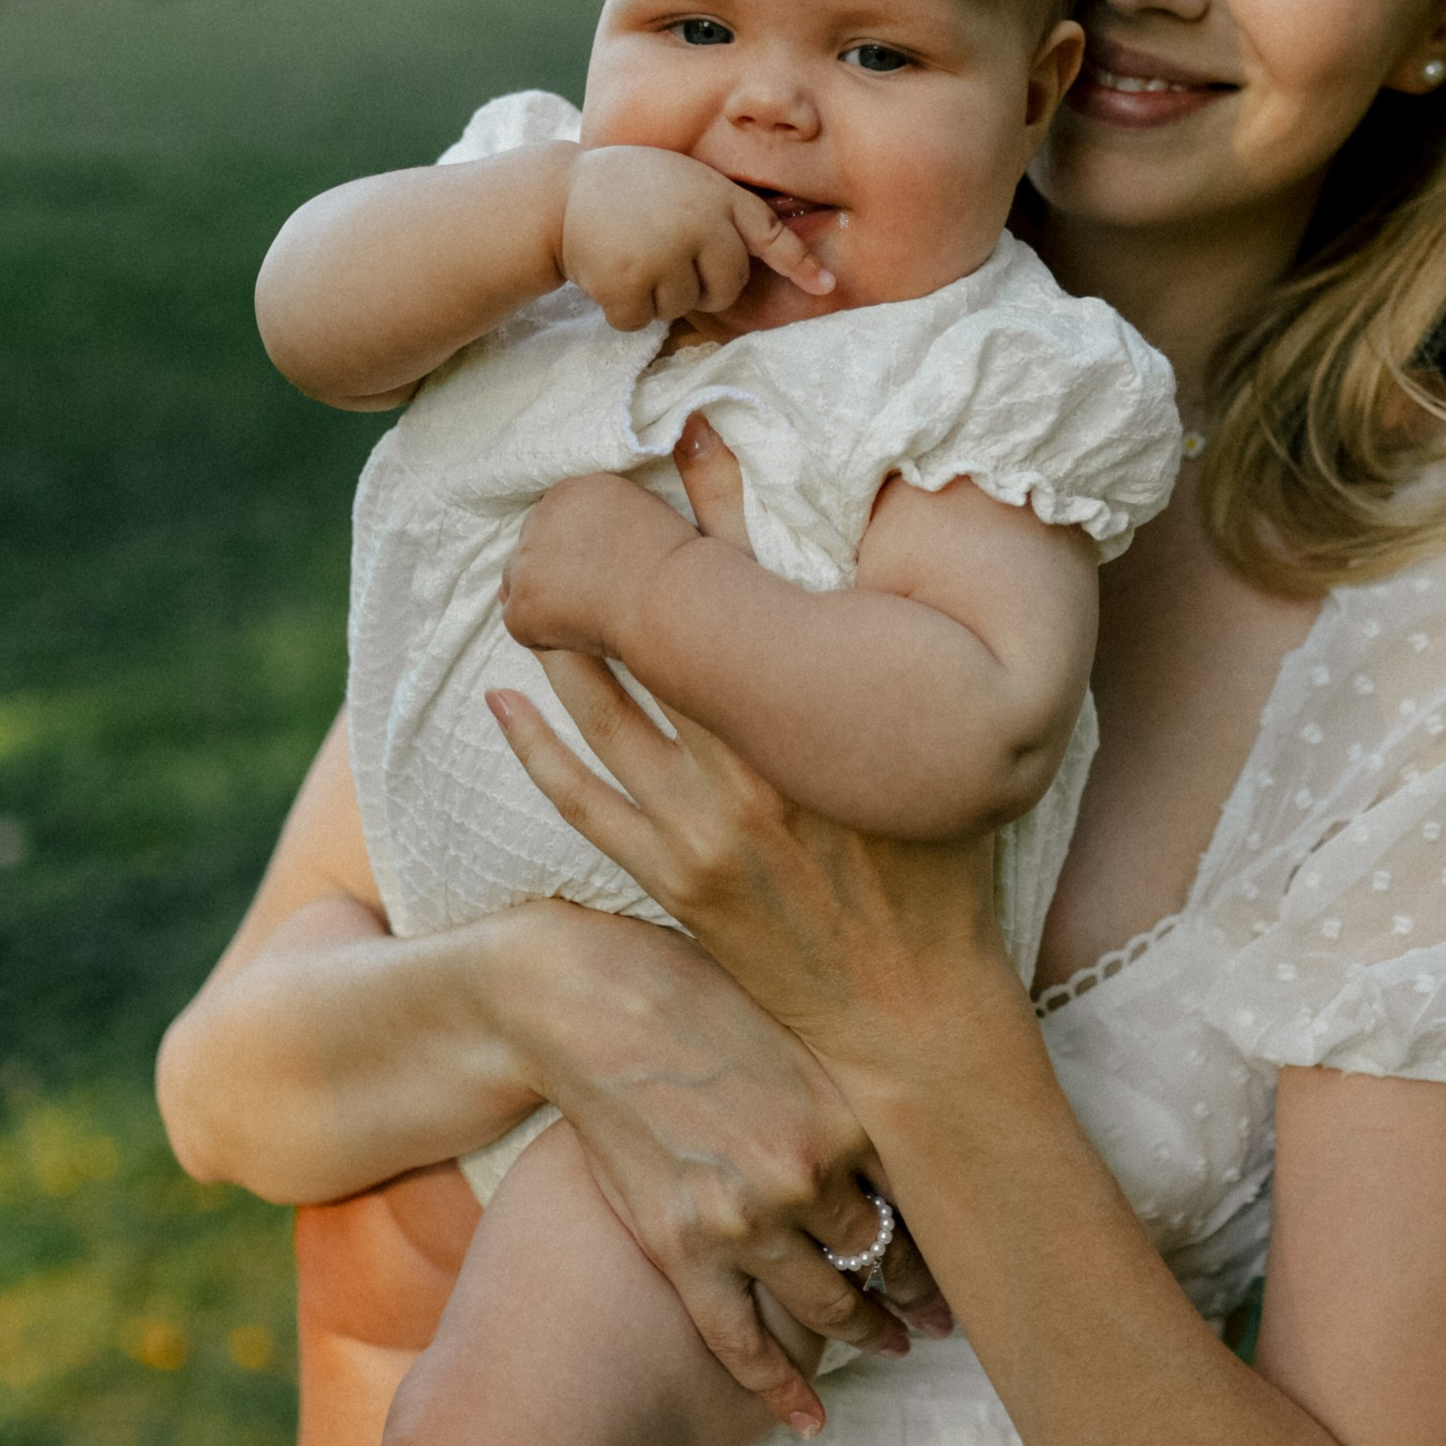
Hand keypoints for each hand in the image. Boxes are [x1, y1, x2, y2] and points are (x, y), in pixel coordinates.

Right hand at [483, 900, 947, 1432]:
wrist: (595, 1006)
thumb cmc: (698, 995)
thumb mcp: (800, 1031)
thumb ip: (849, 1090)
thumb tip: (906, 1121)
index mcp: (848, 1117)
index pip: (919, 1203)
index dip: (943, 1241)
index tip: (962, 1261)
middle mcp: (807, 1177)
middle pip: (882, 1259)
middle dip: (917, 1296)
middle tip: (941, 1320)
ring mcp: (746, 1222)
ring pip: (827, 1307)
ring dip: (868, 1335)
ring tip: (895, 1349)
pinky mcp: (686, 1251)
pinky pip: (741, 1343)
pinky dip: (780, 1389)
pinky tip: (810, 1419)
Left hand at [497, 408, 1009, 1069]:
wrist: (909, 1012)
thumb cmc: (944, 877)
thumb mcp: (936, 758)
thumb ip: (906, 668)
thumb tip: (907, 564)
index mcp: (824, 722)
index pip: (758, 580)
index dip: (718, 498)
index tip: (684, 433)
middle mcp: (753, 762)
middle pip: (666, 630)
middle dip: (622, 559)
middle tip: (580, 498)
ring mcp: (702, 824)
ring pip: (608, 706)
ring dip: (568, 639)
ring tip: (536, 582)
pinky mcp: (671, 876)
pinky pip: (583, 801)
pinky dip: (536, 747)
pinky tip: (502, 700)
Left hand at [501, 470, 690, 661]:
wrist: (672, 598)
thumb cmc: (675, 561)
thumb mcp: (642, 508)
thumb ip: (607, 512)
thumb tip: (597, 525)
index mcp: (570, 491)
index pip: (554, 520)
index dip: (574, 549)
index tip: (599, 567)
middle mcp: (539, 518)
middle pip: (532, 549)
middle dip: (554, 571)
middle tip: (593, 593)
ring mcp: (524, 564)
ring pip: (521, 584)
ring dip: (544, 599)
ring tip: (588, 613)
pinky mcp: (520, 607)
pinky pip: (521, 622)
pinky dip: (544, 632)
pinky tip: (580, 632)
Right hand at [560, 144, 834, 331]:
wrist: (558, 192)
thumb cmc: (624, 188)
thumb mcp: (682, 179)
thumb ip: (716, 211)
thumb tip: (749, 258)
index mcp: (718, 196)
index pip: (769, 232)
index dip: (799, 263)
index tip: (827, 287)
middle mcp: (702, 223)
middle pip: (725, 288)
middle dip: (697, 286)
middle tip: (659, 255)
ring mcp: (668, 252)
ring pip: (680, 308)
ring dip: (652, 295)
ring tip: (627, 253)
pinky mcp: (632, 280)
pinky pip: (640, 321)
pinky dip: (620, 309)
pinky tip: (605, 273)